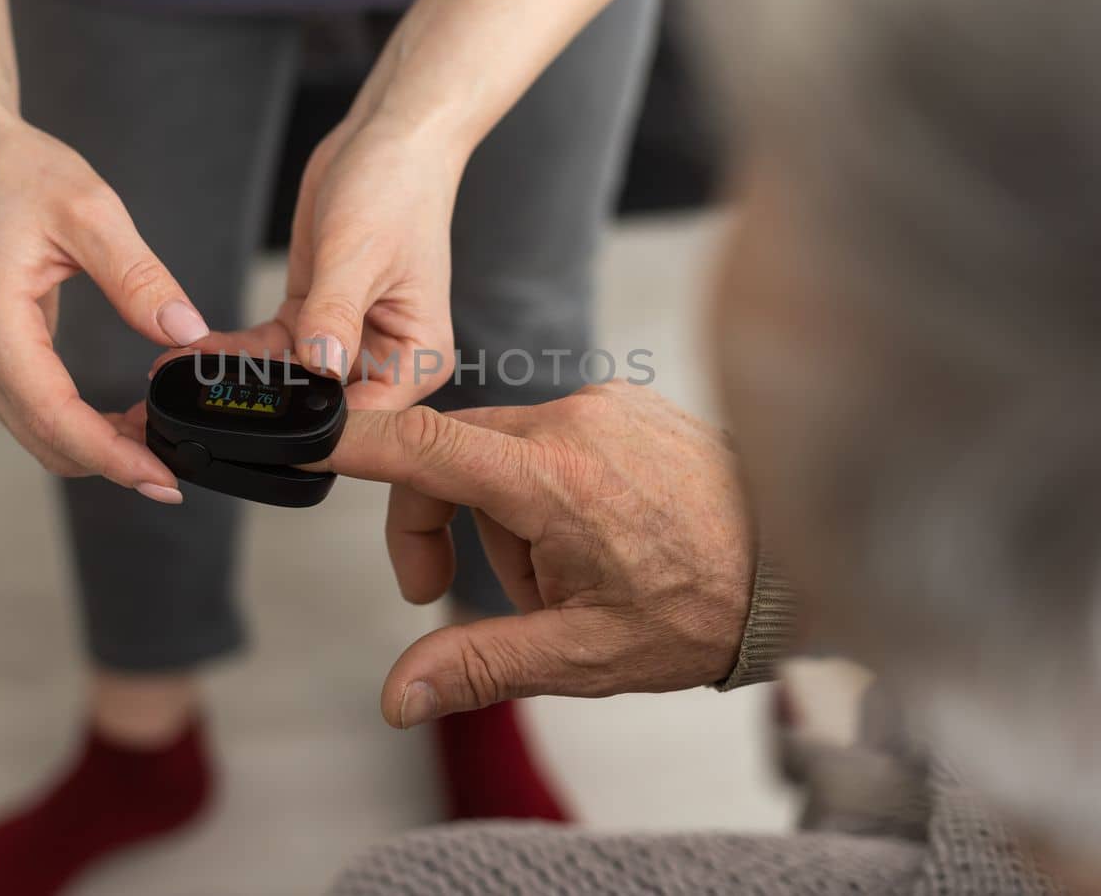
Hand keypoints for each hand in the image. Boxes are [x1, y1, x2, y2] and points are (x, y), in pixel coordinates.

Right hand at [0, 113, 208, 499]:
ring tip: (161, 443)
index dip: (113, 457)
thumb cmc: (20, 174)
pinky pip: (38, 412)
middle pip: (48, 440)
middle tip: (178, 469)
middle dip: (113, 463)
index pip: (55, 417)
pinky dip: (82, 428)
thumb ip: (138, 276)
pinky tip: (128, 420)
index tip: (164, 478)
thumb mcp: (91, 213)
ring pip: (41, 435)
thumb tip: (185, 331)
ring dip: (99, 449)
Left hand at [211, 116, 464, 410]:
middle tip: (205, 405)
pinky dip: (236, 351)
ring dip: (239, 379)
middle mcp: (385, 358)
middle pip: (323, 408)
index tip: (263, 426)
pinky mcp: (312, 320)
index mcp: (416, 356)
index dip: (318, 430)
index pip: (369, 419)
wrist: (384, 140)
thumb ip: (336, 314)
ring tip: (182, 376)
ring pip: (287, 381)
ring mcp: (346, 341)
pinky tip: (196, 352)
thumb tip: (319, 367)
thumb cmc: (398, 188)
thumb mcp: (361, 252)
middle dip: (267, 407)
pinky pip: (271, 350)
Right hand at [324, 381, 757, 727]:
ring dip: (507, 516)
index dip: (354, 442)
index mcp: (553, 480)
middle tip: (472, 595)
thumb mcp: (581, 655)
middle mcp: (572, 423)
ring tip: (569, 575)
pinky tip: (594, 534)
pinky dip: (544, 486)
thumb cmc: (695, 610)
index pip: (425, 447)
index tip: (306, 436)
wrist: (793, 567)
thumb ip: (479, 664)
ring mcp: (601, 405)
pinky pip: (548, 436)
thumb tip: (397, 696)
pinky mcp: (622, 403)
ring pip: (500, 451)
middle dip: (447, 526)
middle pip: (452, 455)